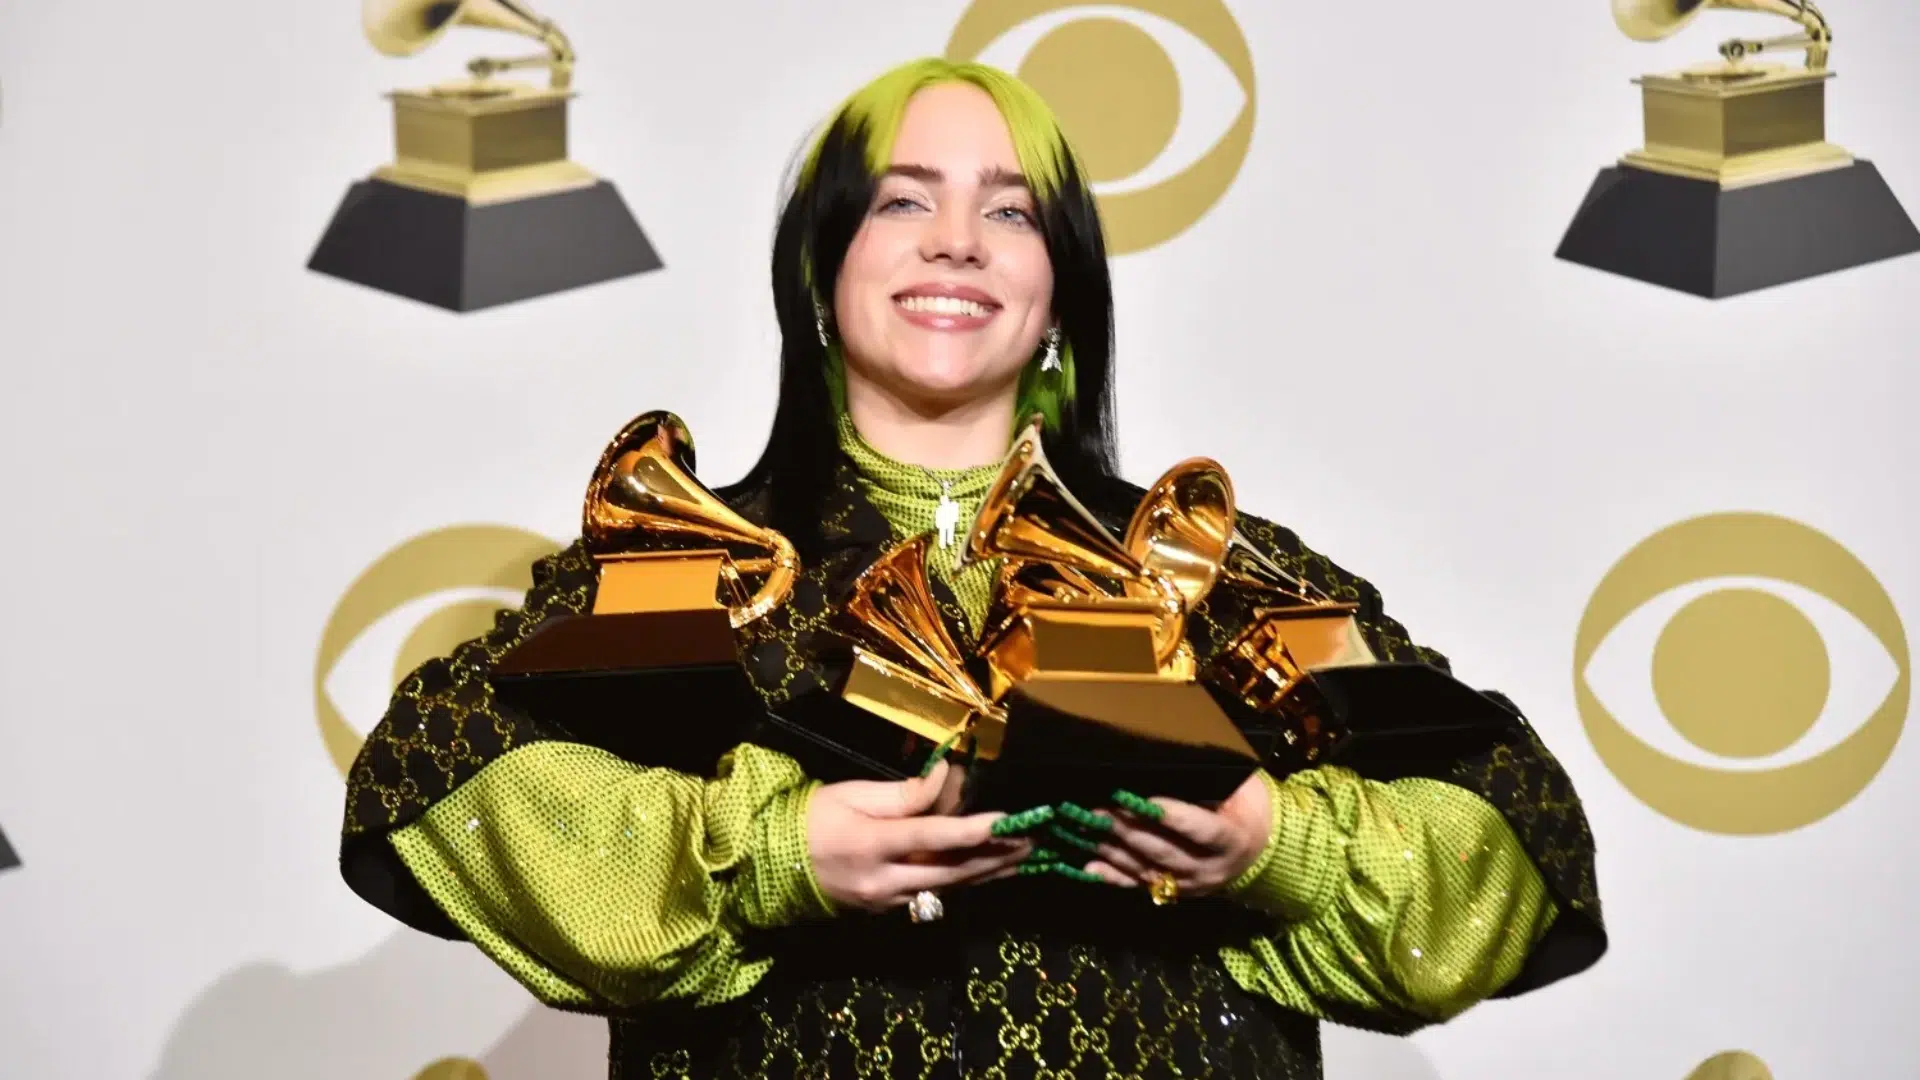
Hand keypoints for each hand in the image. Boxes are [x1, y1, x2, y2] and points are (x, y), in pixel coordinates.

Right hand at [806, 760, 1031, 913]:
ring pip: (948, 888)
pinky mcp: (886, 910)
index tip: (1009, 819)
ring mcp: (886, 901)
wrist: (772, 864)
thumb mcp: (854, 794)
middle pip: (951, 871)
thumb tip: (948, 778)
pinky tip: (985, 871)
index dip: (974, 829)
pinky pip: (932, 895)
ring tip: (1022, 858)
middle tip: (1032, 841)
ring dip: (987, 873)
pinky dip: (962, 882)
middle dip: (995, 857)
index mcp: (872, 843)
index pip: (933, 836)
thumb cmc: (812, 818)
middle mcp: (884, 879)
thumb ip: (905, 794)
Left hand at [1078, 772, 1273, 897]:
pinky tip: (1089, 866)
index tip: (1142, 800)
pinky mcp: (1173, 890)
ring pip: (1147, 868)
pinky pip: (1139, 885)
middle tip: (1099, 808)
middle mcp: (1210, 868)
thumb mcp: (1245, 789)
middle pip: (1165, 850)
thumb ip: (1217, 779)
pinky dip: (1113, 876)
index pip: (1200, 828)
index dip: (1172, 816)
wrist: (1264, 849)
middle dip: (1129, 829)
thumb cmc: (1250, 806)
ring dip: (1114, 849)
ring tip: (1086, 828)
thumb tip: (1178, 756)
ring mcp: (1190, 884)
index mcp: (1232, 839)